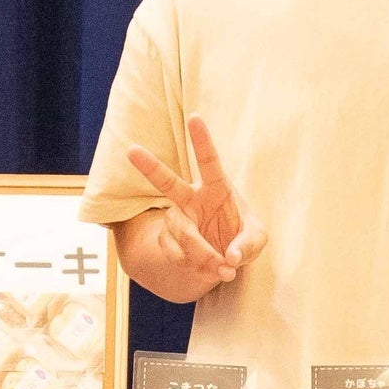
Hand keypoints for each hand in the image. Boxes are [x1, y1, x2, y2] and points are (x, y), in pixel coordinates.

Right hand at [121, 116, 266, 297]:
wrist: (222, 261)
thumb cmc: (242, 239)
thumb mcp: (257, 240)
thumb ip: (248, 245)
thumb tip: (229, 258)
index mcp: (216, 187)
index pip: (209, 161)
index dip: (201, 140)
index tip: (195, 118)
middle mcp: (191, 198)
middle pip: (167, 183)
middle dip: (150, 167)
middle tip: (131, 150)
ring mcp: (177, 219)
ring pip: (182, 235)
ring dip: (203, 255)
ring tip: (225, 270)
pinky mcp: (169, 240)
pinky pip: (178, 254)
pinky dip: (198, 267)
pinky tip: (210, 269)